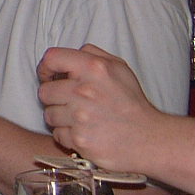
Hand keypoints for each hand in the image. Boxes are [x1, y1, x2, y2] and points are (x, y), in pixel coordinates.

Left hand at [37, 44, 164, 172]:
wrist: (150, 139)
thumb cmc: (132, 102)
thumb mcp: (119, 68)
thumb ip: (92, 54)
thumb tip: (67, 57)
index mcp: (93, 68)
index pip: (51, 58)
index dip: (45, 68)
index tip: (49, 77)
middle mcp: (84, 90)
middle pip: (44, 91)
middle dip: (54, 97)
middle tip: (70, 102)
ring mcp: (81, 117)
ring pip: (49, 115)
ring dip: (60, 118)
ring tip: (80, 119)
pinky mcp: (80, 139)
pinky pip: (58, 134)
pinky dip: (67, 135)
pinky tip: (83, 132)